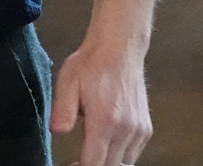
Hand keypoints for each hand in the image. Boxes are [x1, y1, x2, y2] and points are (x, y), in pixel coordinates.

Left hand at [50, 38, 152, 165]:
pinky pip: (133, 154)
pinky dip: (120, 156)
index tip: (69, 164)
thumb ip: (62, 109)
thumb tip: (57, 131)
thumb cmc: (91, 64)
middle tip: (77, 160)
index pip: (94, 163)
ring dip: (107, 162)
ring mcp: (139, 130)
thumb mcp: (68, 81)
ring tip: (91, 152)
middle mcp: (126, 129)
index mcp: (105, 120)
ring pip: (124, 164)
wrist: (119, 47)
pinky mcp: (145, 128)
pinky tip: (107, 144)